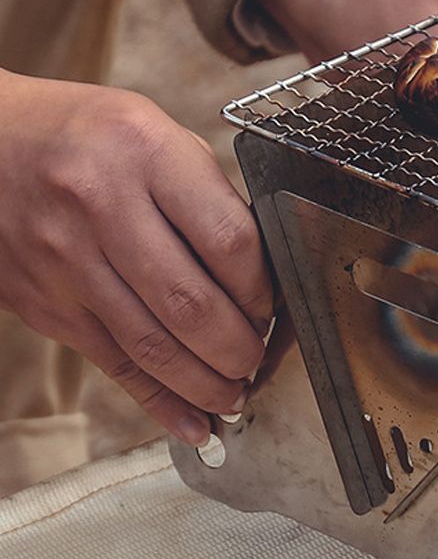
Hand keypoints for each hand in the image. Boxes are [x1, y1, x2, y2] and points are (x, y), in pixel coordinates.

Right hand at [0, 72, 272, 446]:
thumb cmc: (86, 135)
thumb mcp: (156, 133)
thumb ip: (208, 196)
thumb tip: (261, 275)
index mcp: (145, 154)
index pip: (228, 241)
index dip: (262, 289)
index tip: (272, 307)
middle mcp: (102, 206)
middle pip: (191, 304)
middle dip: (239, 348)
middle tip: (258, 359)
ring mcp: (66, 259)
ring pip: (153, 347)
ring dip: (206, 385)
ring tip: (236, 396)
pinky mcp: (44, 302)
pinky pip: (112, 364)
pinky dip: (158, 403)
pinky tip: (193, 424)